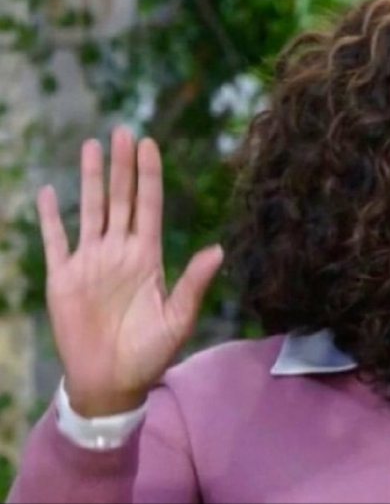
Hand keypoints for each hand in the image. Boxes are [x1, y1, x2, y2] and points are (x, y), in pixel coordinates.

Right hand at [36, 127, 222, 416]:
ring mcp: (90, 262)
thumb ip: (193, 282)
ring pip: (91, 210)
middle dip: (122, 166)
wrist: (113, 381)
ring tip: (92, 146)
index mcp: (148, 257)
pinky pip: (56, 241)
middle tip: (123, 131)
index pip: (148, 206)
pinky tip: (49, 191)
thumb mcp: (178, 318)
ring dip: (91, 180)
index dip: (148, 176)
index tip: (150, 144)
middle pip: (120, 199)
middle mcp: (119, 252)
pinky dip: (51, 217)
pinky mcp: (63, 277)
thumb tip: (217, 249)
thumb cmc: (151, 353)